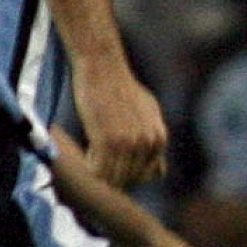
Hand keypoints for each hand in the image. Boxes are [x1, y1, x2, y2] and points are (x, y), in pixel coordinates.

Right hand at [71, 58, 167, 187]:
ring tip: (93, 153)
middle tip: (101, 158)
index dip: (132, 172)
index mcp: (159, 138)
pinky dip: (90, 166)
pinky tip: (87, 150)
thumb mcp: (148, 111)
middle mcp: (148, 143)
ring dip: (101, 170)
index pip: (150, 175)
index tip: (118, 162)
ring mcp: (129, 144)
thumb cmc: (121, 87)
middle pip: (131, 179)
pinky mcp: (107, 141)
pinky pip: (97, 171)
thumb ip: (152, 134)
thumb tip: (157, 162)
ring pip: (113, 178)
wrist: (103, 68)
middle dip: (115, 173)